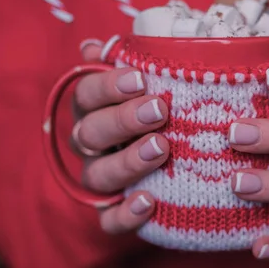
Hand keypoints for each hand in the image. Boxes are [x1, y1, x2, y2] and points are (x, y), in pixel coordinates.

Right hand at [73, 40, 168, 233]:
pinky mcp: (113, 210)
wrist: (182, 154)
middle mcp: (90, 143)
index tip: (141, 79)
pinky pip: (109, 220)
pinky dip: (124, 214)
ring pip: (98, 175)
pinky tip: (149, 202)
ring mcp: (100, 177)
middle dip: (123, 120)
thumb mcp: (147, 79)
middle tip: (159, 110)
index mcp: (93, 108)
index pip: (86, 93)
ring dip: (127, 162)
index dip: (108, 86)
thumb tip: (90, 47)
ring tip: (161, 148)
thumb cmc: (159, 103)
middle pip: (90, 133)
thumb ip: (123, 61)